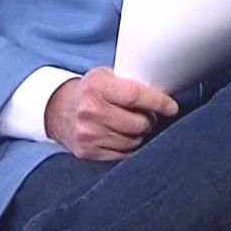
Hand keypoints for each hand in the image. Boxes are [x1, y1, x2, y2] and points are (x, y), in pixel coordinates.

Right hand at [44, 66, 178, 160]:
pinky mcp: (88, 152)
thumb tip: (163, 90)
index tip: (171, 107)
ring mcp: (89, 134)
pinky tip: (122, 135)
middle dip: (149, 119)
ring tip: (131, 124)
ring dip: (139, 134)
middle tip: (147, 115)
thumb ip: (130, 81)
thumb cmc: (91, 91)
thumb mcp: (105, 76)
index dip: (159, 102)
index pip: (136, 96)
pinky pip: (123, 154)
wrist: (58, 110)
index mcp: (97, 87)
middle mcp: (91, 111)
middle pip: (139, 123)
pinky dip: (128, 146)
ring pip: (134, 140)